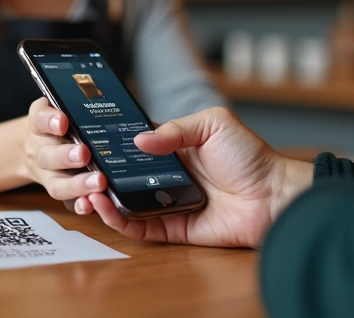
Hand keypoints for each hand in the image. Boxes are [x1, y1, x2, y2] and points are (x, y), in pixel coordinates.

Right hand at [21, 98, 106, 206]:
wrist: (35, 145)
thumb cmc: (58, 121)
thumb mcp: (59, 105)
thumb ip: (74, 102)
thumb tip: (102, 96)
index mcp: (40, 123)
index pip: (40, 118)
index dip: (50, 120)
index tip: (62, 121)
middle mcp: (40, 149)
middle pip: (48, 155)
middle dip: (66, 156)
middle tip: (84, 153)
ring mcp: (48, 174)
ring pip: (57, 183)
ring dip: (77, 185)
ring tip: (98, 182)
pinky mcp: (59, 190)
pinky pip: (66, 201)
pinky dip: (78, 204)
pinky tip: (90, 204)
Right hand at [87, 107, 312, 248]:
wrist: (275, 195)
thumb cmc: (251, 156)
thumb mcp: (213, 125)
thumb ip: (174, 129)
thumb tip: (138, 141)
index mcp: (172, 148)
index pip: (131, 145)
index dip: (109, 143)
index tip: (86, 138)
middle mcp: (165, 176)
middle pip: (121, 175)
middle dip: (98, 171)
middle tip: (78, 165)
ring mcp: (166, 202)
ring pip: (123, 202)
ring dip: (101, 195)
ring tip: (86, 186)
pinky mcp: (172, 228)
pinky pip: (138, 227)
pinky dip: (117, 219)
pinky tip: (103, 205)